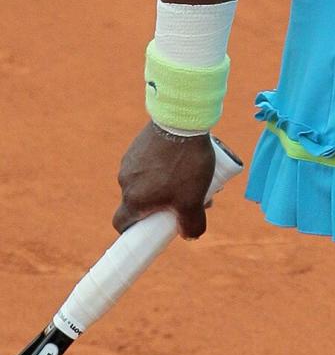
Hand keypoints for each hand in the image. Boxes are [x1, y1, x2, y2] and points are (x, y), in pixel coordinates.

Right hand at [113, 122, 215, 239]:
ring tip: (193, 175)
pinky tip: (183, 157)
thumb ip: (192, 224)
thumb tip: (190, 235)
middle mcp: (126, 180)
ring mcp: (130, 159)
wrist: (182, 119)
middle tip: (188, 199)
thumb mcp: (193, 200)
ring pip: (146, 180)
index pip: (122, 224)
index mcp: (133, 199)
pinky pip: (148, 162)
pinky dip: (162, 165)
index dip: (134, 232)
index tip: (151, 230)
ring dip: (165, 183)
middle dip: (161, 205)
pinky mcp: (139, 143)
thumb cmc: (184, 164)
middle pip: (140, 202)